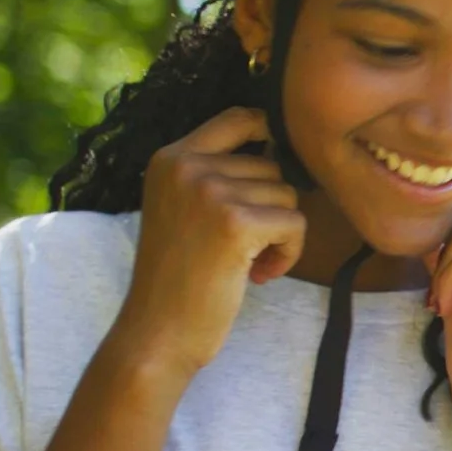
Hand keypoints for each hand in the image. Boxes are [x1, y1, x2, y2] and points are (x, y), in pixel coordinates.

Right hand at [109, 107, 304, 379]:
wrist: (156, 332)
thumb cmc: (177, 278)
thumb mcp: (182, 209)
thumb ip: (215, 175)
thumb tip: (279, 148)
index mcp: (170, 157)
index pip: (239, 118)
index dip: (269, 137)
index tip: (271, 174)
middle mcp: (187, 166)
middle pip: (272, 166)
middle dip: (271, 208)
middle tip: (247, 249)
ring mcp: (209, 191)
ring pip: (287, 195)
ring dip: (280, 235)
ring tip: (248, 264)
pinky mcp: (235, 223)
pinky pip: (295, 224)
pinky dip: (289, 253)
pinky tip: (259, 275)